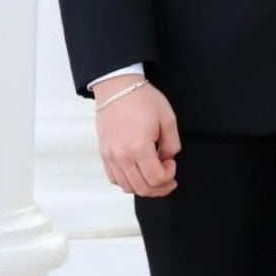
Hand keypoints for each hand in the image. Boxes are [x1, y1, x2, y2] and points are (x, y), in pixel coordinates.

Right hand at [94, 78, 180, 198]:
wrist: (118, 88)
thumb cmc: (142, 99)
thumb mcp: (168, 119)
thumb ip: (172, 144)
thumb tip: (167, 159)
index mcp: (139, 147)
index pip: (156, 179)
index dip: (169, 176)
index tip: (172, 164)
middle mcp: (122, 156)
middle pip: (142, 188)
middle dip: (160, 187)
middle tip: (168, 178)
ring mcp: (111, 156)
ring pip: (127, 187)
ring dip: (144, 187)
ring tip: (153, 176)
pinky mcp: (104, 153)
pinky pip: (114, 178)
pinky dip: (127, 182)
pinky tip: (137, 172)